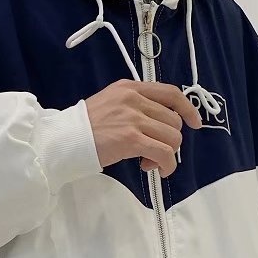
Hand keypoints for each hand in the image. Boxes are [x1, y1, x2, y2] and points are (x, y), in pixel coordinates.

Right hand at [84, 79, 201, 177]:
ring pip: (172, 138)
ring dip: (166, 155)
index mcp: (129, 88)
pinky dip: (166, 165)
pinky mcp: (131, 139)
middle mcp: (134, 99)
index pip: (170, 93)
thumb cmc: (83, 128)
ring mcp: (133, 118)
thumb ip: (133, 106)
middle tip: (152, 153)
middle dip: (169, 141)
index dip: (187, 109)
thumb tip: (158, 125)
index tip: (194, 123)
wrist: (63, 140)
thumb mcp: (110, 104)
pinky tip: (155, 169)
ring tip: (148, 162)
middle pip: (173, 121)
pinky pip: (164, 153)